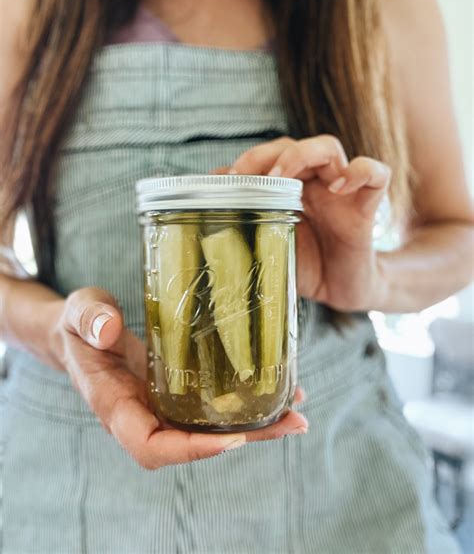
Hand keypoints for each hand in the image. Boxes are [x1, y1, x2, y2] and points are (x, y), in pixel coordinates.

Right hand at [49, 287, 307, 468]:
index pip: (151, 445)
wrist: (83, 334)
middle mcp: (143, 415)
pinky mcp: (176, 392)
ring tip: (295, 412)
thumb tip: (110, 329)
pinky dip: (242, 404)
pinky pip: (210, 407)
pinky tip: (273, 390)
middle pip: (193, 445)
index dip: (191, 449)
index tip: (232, 439)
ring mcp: (161, 406)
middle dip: (243, 440)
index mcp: (116, 405)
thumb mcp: (80, 313)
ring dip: (254, 427)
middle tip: (291, 424)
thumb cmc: (79, 326)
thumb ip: (90, 319)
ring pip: (208, 429)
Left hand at [218, 135, 390, 310]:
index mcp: (290, 188)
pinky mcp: (367, 205)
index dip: (246, 161)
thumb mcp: (269, 245)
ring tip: (280, 179)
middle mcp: (314, 181)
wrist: (341, 291)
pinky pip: (375, 173)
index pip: (268, 156)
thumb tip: (207, 211)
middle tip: (243, 176)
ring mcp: (341, 190)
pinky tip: (337, 188)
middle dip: (264, 155)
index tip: (224, 181)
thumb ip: (246, 225)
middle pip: (293, 144)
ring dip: (300, 155)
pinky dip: (358, 173)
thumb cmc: (306, 266)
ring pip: (328, 146)